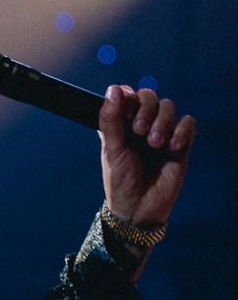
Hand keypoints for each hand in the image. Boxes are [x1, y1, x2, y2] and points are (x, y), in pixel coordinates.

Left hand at [99, 85, 196, 228]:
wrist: (138, 209)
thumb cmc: (120, 180)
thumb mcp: (112, 149)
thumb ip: (111, 119)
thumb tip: (114, 90)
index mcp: (120, 123)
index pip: (127, 94)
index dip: (128, 97)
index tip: (125, 114)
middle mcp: (141, 124)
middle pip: (149, 96)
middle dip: (146, 109)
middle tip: (139, 132)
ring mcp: (161, 133)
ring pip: (169, 107)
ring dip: (163, 121)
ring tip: (154, 143)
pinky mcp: (180, 145)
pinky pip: (188, 124)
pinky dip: (182, 131)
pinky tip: (173, 147)